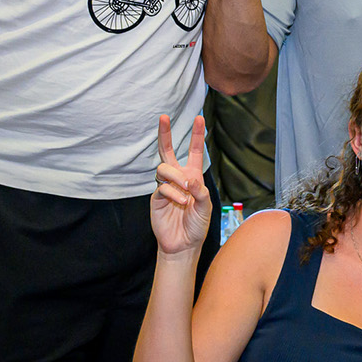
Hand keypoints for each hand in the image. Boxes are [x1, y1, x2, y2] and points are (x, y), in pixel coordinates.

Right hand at [150, 113, 211, 259]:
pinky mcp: (157, 198)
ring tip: (186, 189)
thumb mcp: (205, 207)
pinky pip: (162, 187)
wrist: (183, 244)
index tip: (199, 118)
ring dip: (176, 176)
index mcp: (193, 177)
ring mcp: (166, 187)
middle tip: (164, 117)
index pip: (195, 152)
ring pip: (164, 168)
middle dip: (165, 134)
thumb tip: (189, 178)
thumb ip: (200, 191)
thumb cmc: (197, 225)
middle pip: (168, 151)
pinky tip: (181, 201)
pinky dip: (173, 193)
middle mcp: (178, 178)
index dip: (196, 135)